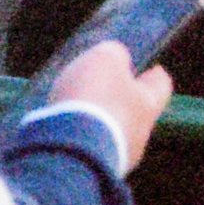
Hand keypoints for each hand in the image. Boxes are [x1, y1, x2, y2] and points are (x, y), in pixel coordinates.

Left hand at [48, 41, 171, 172]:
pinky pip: (70, 112)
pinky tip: (88, 141)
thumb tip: (157, 74)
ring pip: (84, 94)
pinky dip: (79, 122)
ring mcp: (59, 88)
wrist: (76, 150)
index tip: (139, 95)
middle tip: (125, 118)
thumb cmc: (120, 118)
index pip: (121, 54)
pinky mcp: (46, 111)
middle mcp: (76, 64)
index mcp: (103, 55)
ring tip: (107, 134)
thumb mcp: (150, 103)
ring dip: (94, 108)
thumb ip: (157, 84)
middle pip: (100, 75)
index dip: (132, 73)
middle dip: (110, 91)